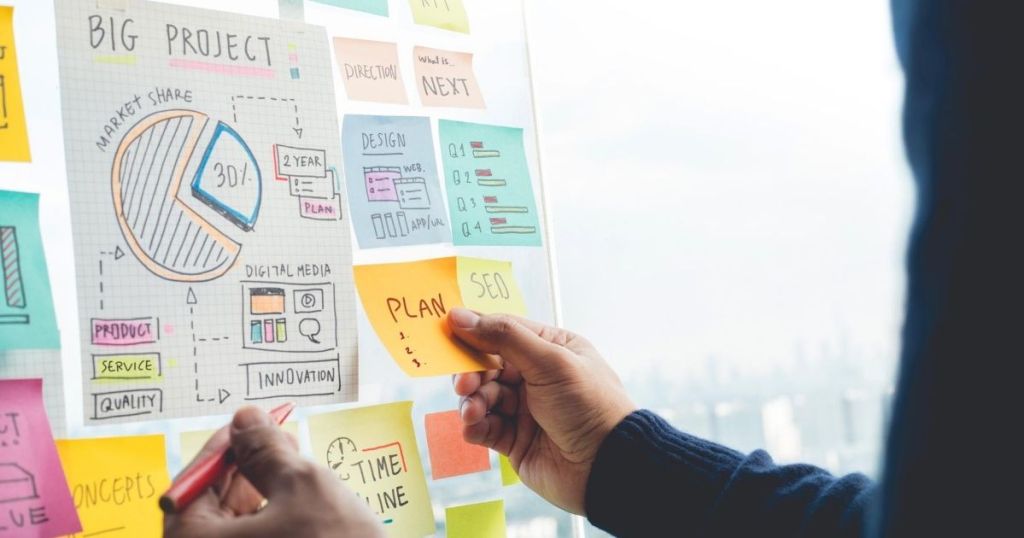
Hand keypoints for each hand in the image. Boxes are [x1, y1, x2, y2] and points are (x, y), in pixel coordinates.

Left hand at [164, 406, 384, 537]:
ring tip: (292, 466)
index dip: (221, 450)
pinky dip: (272, 520)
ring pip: (236, 527)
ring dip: (260, 493)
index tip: (245, 426)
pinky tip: (298, 500)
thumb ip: (265, 449)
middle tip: (274, 440)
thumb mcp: (300, 485)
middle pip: (211, 509)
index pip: (191, 488)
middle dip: (243, 470)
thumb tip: (245, 420)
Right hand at [449, 308, 636, 514]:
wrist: (608, 466)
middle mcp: (537, 376)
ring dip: (472, 402)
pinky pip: (485, 428)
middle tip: (464, 383)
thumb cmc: (589, 405)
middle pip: (487, 365)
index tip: (448, 331)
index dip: (476, 331)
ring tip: (474, 411)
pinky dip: (475, 426)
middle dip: (472, 373)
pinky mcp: (516, 440)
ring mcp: (525, 409)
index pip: (505, 331)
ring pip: (482, 397)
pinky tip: (475, 428)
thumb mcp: (550, 361)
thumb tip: (460, 316)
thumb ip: (504, 337)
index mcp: (551, 349)